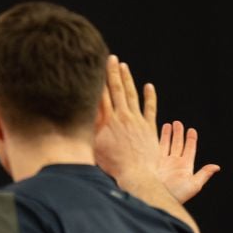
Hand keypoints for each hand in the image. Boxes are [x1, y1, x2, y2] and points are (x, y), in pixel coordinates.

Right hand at [94, 54, 159, 186]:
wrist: (136, 174)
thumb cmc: (113, 166)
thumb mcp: (95, 147)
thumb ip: (90, 129)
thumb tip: (81, 115)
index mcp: (108, 121)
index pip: (102, 95)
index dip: (98, 80)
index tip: (95, 67)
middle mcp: (123, 117)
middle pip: (117, 90)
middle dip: (113, 73)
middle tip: (111, 58)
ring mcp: (137, 121)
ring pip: (132, 95)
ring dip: (128, 79)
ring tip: (123, 66)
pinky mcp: (149, 128)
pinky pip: (150, 108)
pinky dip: (150, 97)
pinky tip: (148, 86)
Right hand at [158, 120, 219, 203]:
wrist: (157, 199)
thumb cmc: (176, 195)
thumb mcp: (193, 185)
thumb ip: (204, 174)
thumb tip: (217, 167)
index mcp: (185, 166)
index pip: (189, 149)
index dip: (191, 139)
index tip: (192, 130)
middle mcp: (174, 163)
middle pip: (178, 144)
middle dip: (178, 133)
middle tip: (178, 123)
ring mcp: (163, 162)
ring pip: (166, 144)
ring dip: (168, 135)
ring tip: (168, 124)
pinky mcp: (153, 163)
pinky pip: (156, 149)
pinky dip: (156, 140)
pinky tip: (155, 133)